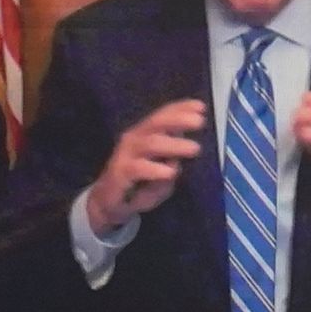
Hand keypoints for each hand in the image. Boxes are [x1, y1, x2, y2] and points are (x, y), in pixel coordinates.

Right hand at [80, 98, 206, 240]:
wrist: (109, 204)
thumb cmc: (140, 185)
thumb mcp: (163, 173)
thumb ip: (173, 161)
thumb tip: (185, 152)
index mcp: (145, 134)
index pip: (162, 116)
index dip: (180, 109)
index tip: (200, 107)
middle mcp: (135, 139)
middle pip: (156, 123)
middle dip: (178, 120)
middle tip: (199, 121)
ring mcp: (125, 155)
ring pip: (150, 144)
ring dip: (174, 145)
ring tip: (194, 148)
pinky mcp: (119, 172)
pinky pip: (137, 168)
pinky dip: (155, 169)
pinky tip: (169, 172)